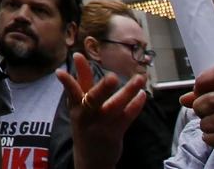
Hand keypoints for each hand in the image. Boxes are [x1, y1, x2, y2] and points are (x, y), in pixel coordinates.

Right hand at [57, 52, 147, 168]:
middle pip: (94, 99)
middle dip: (103, 88)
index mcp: (75, 106)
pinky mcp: (114, 134)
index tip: (76, 57)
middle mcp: (86, 115)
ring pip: (115, 107)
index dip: (74, 74)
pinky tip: (142, 95)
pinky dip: (136, 105)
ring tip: (140, 78)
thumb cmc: (85, 125)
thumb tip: (78, 56)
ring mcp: (100, 126)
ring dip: (129, 92)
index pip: (72, 89)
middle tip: (113, 78)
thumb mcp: (78, 105)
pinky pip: (127, 117)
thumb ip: (81, 82)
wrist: (90, 159)